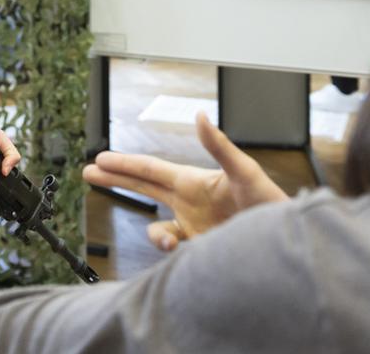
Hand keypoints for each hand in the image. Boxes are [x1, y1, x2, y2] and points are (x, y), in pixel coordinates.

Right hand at [82, 111, 287, 251]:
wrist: (281, 240)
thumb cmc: (269, 202)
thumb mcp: (243, 171)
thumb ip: (219, 145)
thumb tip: (199, 116)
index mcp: (192, 180)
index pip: (149, 169)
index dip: (124, 163)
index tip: (99, 158)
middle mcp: (188, 201)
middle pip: (142, 187)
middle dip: (115, 179)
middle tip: (88, 172)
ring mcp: (192, 225)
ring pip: (157, 227)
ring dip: (154, 235)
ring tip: (168, 243)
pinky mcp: (198, 248)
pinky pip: (171, 249)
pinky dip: (169, 251)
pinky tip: (181, 253)